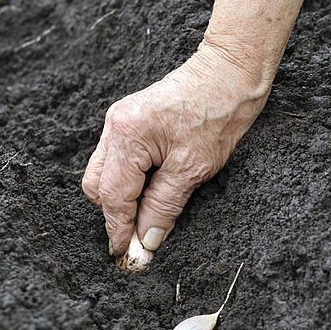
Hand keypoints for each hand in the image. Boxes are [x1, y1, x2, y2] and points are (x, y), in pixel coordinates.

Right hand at [82, 42, 270, 265]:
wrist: (231, 73)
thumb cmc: (219, 113)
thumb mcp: (193, 169)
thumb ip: (163, 206)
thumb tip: (146, 240)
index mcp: (127, 135)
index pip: (113, 196)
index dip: (119, 230)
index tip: (127, 256)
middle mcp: (115, 127)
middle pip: (98, 186)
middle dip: (114, 215)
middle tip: (138, 241)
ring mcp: (120, 122)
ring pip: (105, 175)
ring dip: (122, 200)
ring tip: (146, 219)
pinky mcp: (131, 122)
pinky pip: (119, 162)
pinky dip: (130, 183)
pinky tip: (150, 194)